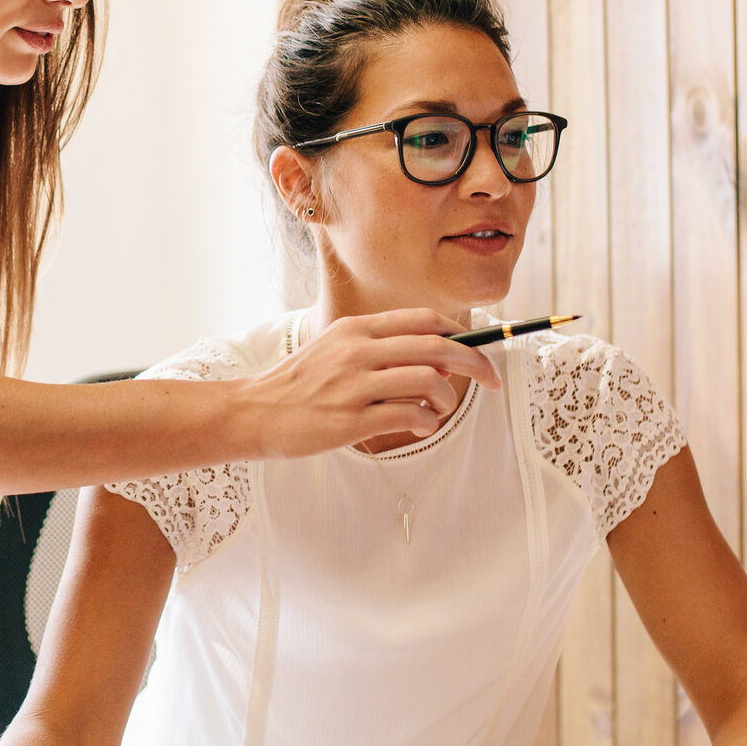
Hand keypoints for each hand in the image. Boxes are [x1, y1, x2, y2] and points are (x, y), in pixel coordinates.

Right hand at [231, 307, 503, 459]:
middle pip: (437, 347)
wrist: (254, 412)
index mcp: (357, 329)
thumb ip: (378, 347)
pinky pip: (408, 416)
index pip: (424, 320)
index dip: (461, 334)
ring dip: (448, 398)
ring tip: (441, 411)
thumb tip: (434, 354)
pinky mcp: (350, 420)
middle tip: (491, 381)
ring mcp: (354, 385)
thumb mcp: (334, 349)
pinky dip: (426, 421)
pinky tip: (419, 425)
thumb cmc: (299, 385)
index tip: (479, 351)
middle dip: (475, 363)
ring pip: (427, 381)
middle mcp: (358, 351)